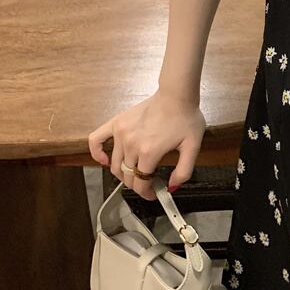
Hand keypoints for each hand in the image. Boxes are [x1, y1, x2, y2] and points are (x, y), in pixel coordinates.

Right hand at [88, 90, 206, 200]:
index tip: (153, 194)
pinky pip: (96, 140)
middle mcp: (132, 144)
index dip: (147, 193)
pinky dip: (96, 153)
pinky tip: (105, 160)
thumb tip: (171, 187)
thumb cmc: (185, 118)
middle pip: (127, 176)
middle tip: (147, 185)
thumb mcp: (193, 147)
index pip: (141, 183)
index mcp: (149, 152)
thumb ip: (184, 171)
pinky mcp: (116, 123)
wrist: (176, 95)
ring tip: (135, 174)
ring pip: (115, 165)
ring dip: (124, 174)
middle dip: (137, 185)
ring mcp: (121, 133)